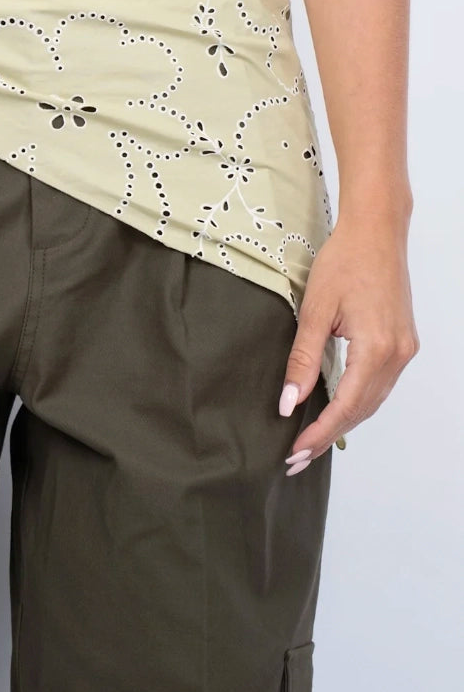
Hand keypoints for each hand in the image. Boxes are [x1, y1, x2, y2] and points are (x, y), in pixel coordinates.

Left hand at [280, 213, 418, 472]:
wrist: (376, 232)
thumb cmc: (344, 262)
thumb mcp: (314, 312)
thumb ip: (302, 360)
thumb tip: (289, 403)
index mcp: (376, 348)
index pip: (346, 406)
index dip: (320, 433)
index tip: (296, 452)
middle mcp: (397, 354)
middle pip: (362, 410)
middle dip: (330, 436)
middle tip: (297, 459)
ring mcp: (403, 349)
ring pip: (373, 401)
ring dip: (343, 424)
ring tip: (311, 443)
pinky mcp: (402, 343)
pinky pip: (379, 385)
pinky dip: (357, 404)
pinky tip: (335, 412)